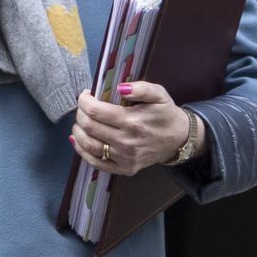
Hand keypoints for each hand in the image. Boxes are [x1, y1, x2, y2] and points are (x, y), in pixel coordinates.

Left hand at [69, 82, 205, 175]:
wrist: (178, 140)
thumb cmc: (165, 114)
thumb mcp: (159, 94)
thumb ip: (141, 88)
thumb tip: (120, 88)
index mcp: (132, 121)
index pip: (96, 111)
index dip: (84, 101)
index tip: (86, 94)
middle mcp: (126, 142)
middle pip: (89, 127)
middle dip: (80, 113)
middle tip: (83, 106)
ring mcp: (124, 158)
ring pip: (89, 145)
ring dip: (78, 131)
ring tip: (80, 120)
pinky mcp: (124, 169)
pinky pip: (96, 163)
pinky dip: (82, 151)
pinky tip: (77, 140)